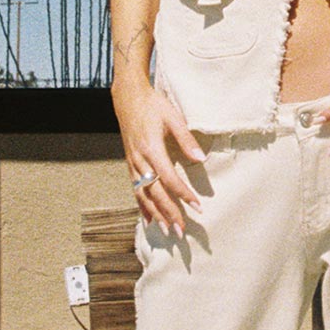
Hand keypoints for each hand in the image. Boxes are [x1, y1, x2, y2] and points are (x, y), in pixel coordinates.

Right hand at [112, 81, 205, 237]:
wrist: (128, 98)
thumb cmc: (153, 105)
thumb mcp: (173, 117)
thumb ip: (187, 139)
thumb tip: (201, 159)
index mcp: (151, 148)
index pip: (169, 178)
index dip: (183, 194)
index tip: (197, 206)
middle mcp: (140, 160)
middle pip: (155, 193)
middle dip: (169, 213)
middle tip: (182, 230)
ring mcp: (133, 163)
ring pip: (143, 195)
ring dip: (157, 214)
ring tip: (168, 230)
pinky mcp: (130, 164)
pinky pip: (135, 189)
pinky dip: (143, 206)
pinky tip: (150, 220)